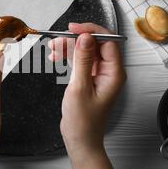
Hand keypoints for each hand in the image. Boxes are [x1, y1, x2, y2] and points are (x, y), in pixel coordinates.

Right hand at [48, 23, 125, 168]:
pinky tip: (56, 57)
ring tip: (53, 49)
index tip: (73, 29)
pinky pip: (80, 60)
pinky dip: (69, 57)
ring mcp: (99, 74)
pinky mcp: (89, 78)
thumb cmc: (83, 121)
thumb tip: (85, 37)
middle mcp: (109, 71)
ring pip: (86, 51)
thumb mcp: (79, 87)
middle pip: (95, 44)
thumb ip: (82, 60)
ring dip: (70, 47)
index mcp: (113, 73)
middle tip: (58, 40)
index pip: (107, 41)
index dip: (91, 31)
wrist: (80, 139)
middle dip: (76, 39)